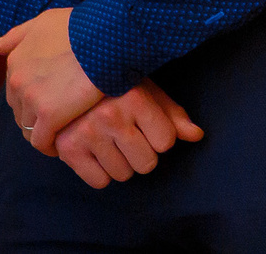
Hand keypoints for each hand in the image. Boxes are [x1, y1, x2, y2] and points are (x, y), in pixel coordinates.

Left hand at [0, 6, 102, 154]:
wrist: (108, 34)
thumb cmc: (83, 25)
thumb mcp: (46, 21)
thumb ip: (17, 35)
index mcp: (15, 60)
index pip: (17, 91)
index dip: (35, 98)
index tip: (54, 101)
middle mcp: (17, 80)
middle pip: (21, 111)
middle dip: (37, 117)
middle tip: (61, 119)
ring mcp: (31, 98)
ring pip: (29, 128)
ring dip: (44, 132)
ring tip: (64, 133)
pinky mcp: (49, 115)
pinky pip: (42, 141)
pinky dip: (51, 146)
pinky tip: (65, 145)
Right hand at [49, 80, 203, 190]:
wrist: (71, 83)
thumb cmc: (118, 89)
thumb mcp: (148, 92)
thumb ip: (172, 115)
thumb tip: (197, 135)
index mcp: (135, 98)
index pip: (166, 142)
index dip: (161, 137)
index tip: (149, 126)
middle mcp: (111, 116)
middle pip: (147, 163)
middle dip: (143, 155)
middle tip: (130, 138)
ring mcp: (88, 133)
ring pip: (123, 175)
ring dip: (122, 164)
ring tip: (112, 143)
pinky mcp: (68, 149)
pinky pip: (99, 182)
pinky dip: (102, 174)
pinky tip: (98, 154)